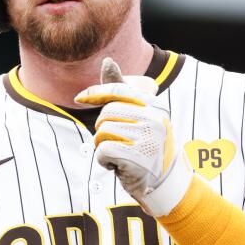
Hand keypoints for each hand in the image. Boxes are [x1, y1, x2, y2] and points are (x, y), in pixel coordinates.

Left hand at [74, 57, 191, 215]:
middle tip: (118, 141)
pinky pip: (103, 150)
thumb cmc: (146, 145)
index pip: (119, 89)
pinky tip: (118, 165)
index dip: (95, 92)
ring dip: (103, 145)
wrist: (164, 184)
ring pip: (103, 132)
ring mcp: (148, 138)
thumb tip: (107, 61)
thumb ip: (122, 89)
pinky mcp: (138, 158)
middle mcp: (155, 119)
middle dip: (103, 128)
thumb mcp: (138, 115)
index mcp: (156, 105)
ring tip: (120, 153)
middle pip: (107, 112)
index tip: (79, 98)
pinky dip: (104, 160)